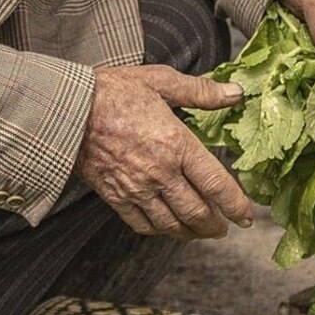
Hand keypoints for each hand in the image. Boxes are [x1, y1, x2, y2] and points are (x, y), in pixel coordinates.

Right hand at [73, 63, 253, 240]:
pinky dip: (160, 231)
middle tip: (225, 228)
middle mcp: (160, 173)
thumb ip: (201, 92)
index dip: (235, 204)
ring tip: (201, 233)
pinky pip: (143, 225)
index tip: (246, 216)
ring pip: (172, 224)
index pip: (215, 183)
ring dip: (191, 233)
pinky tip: (167, 227)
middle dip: (215, 225)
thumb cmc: (115, 91)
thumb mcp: (161, 81)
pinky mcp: (116, 197)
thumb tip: (235, 93)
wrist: (68, 110)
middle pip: (196, 211)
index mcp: (176, 144)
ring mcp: (137, 189)